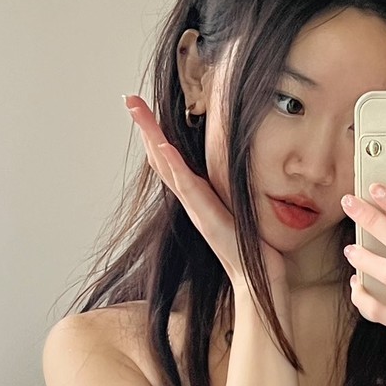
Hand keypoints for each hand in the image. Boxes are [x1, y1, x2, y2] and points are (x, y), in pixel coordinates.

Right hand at [123, 95, 287, 290]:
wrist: (256, 285)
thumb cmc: (253, 253)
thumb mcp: (243, 213)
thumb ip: (235, 196)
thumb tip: (242, 179)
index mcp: (201, 199)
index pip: (173, 161)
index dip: (158, 135)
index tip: (145, 110)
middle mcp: (194, 202)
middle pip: (162, 158)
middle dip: (146, 128)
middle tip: (129, 100)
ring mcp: (198, 210)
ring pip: (169, 167)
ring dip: (152, 137)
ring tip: (138, 112)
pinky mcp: (208, 219)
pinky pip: (187, 187)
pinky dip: (174, 166)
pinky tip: (163, 146)